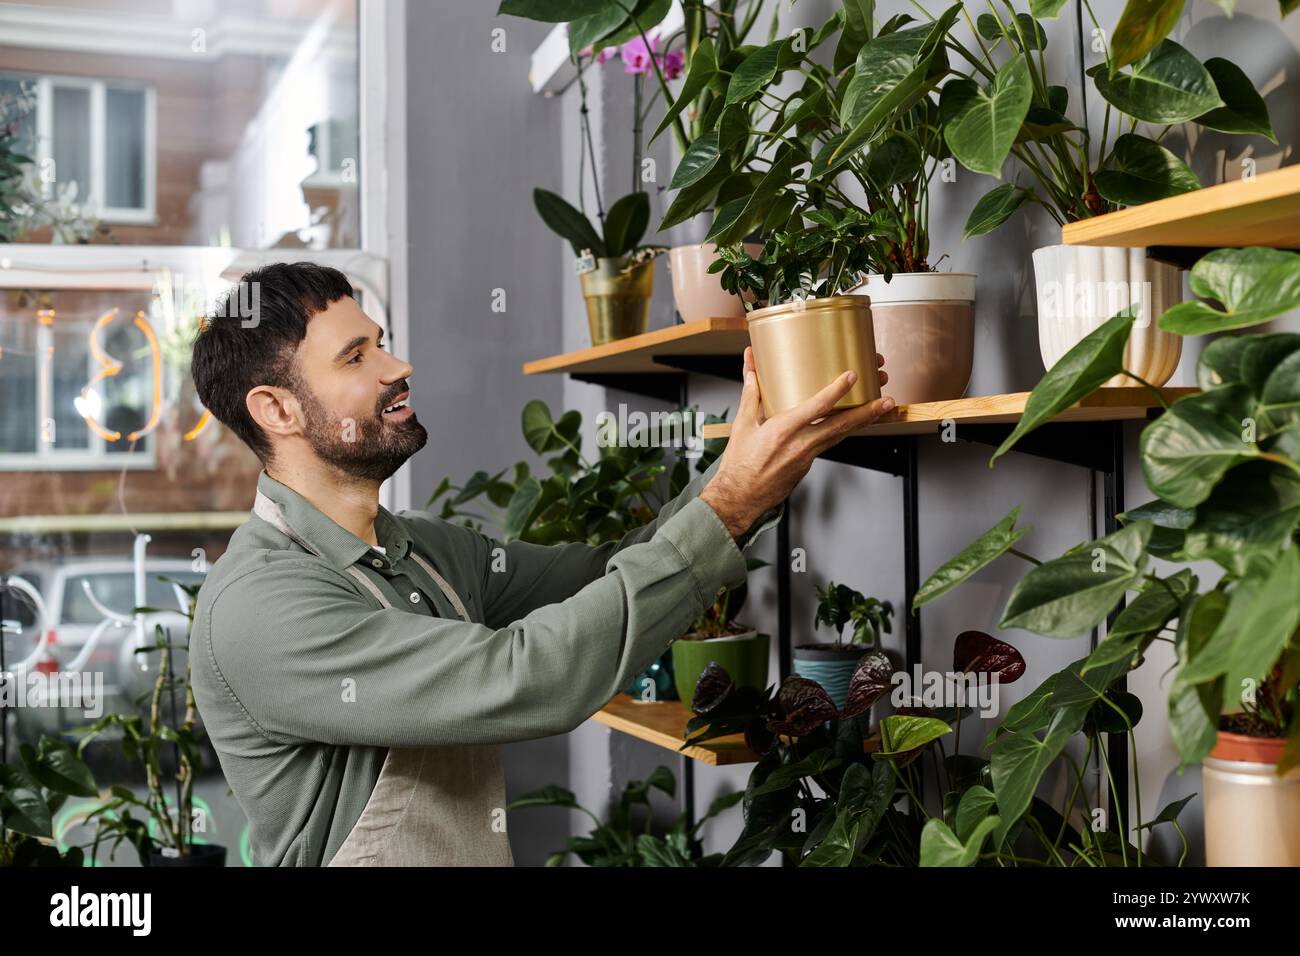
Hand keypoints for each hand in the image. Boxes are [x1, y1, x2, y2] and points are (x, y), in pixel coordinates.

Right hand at [700, 346, 894, 538]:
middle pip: (841, 425)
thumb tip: (751, 365)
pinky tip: (849, 425)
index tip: (852, 377)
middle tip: (887, 401)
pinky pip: (828, 444)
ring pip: (840, 436)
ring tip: (880, 410)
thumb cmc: (739, 463)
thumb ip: (751, 393)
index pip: (817, 407)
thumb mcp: (743, 424)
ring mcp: (807, 457)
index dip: (837, 390)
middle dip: (867, 412)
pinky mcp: (808, 465)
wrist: (740, 497)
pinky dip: (841, 433)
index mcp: (783, 430)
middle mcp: (800, 444)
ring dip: (862, 422)